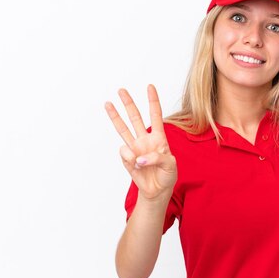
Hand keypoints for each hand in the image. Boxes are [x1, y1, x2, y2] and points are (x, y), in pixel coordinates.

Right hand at [105, 85, 176, 200]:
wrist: (157, 190)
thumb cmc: (167, 175)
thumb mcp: (170, 165)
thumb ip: (157, 158)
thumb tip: (138, 157)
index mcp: (159, 138)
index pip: (155, 116)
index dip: (153, 101)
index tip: (150, 87)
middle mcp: (145, 139)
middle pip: (135, 118)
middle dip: (129, 103)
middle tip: (121, 90)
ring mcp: (134, 148)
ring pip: (123, 128)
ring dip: (115, 116)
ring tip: (107, 103)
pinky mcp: (127, 158)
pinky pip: (125, 154)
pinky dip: (131, 159)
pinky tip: (137, 166)